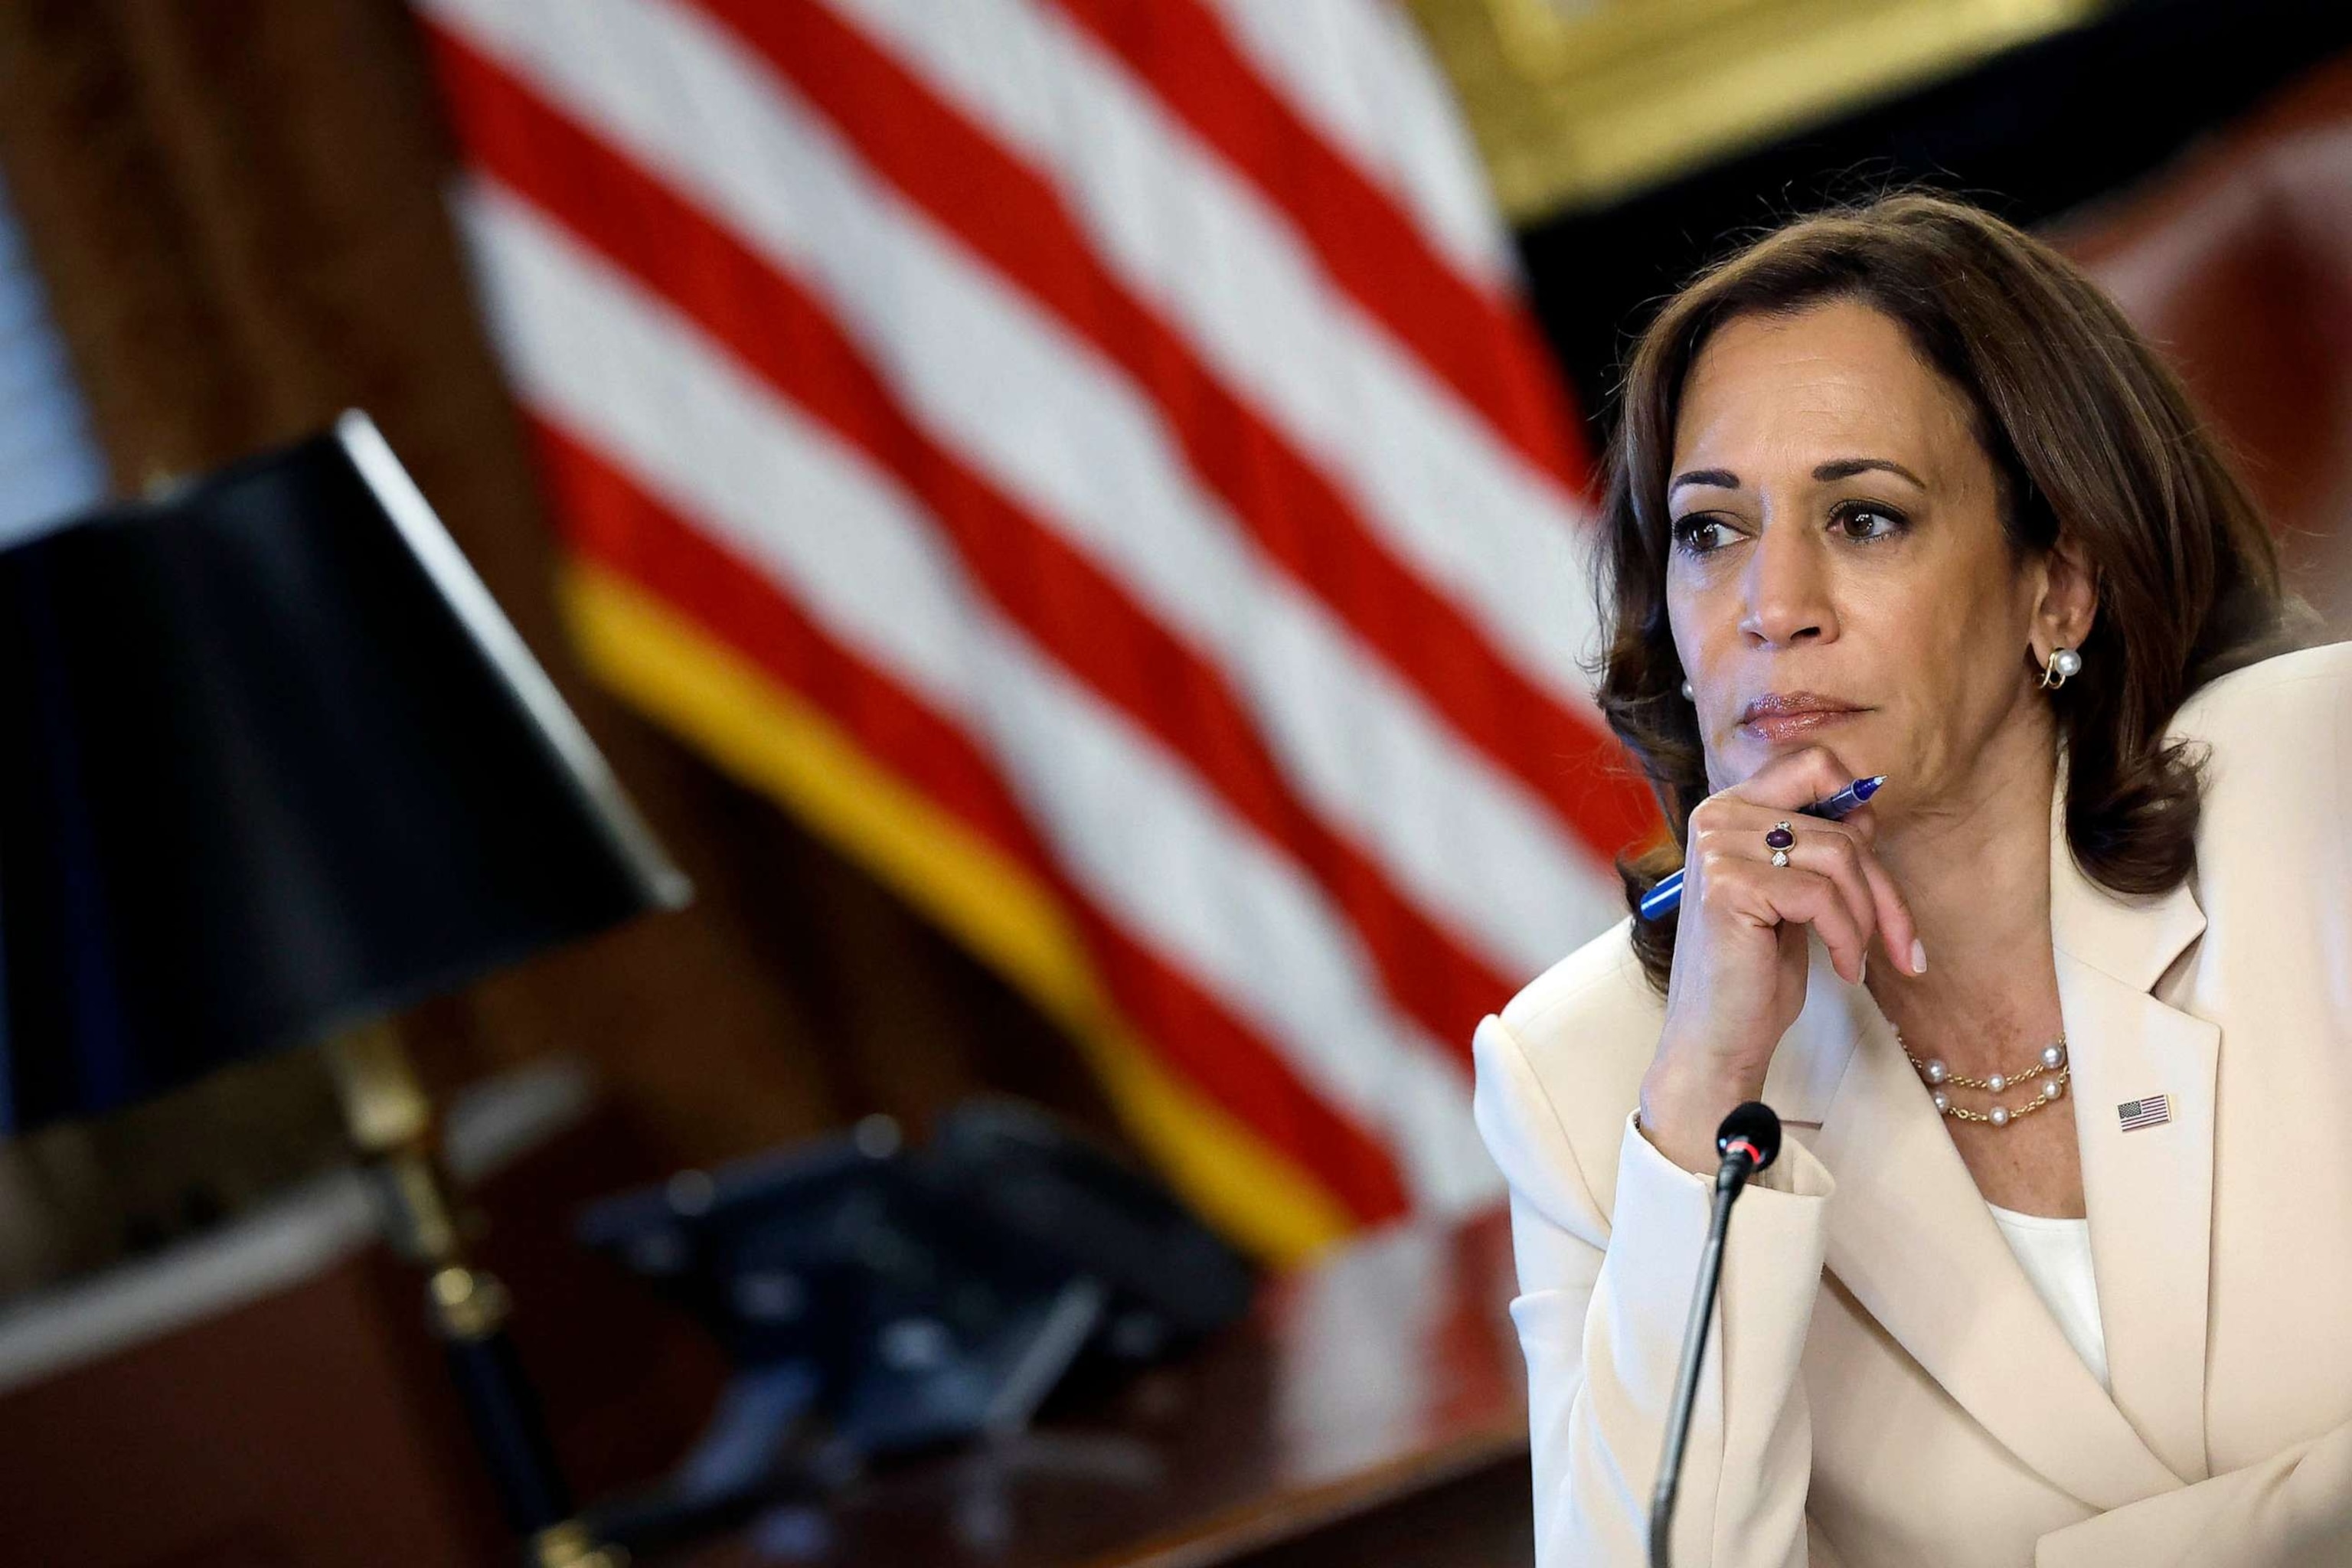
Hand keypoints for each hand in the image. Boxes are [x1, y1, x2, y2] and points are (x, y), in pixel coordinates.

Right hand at [1638, 746, 1922, 1173]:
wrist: (1718, 1037)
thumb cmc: (1757, 970)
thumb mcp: (1796, 894)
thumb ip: (1819, 845)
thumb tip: (1867, 810)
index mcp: (1728, 809)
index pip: (1814, 764)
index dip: (1855, 807)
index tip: (1872, 862)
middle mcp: (1716, 817)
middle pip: (1839, 822)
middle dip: (1881, 886)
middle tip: (1898, 940)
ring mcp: (1717, 848)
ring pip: (1839, 856)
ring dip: (1869, 917)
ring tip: (1860, 957)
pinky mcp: (1727, 886)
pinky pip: (1822, 896)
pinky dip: (1847, 938)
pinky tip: (1841, 968)